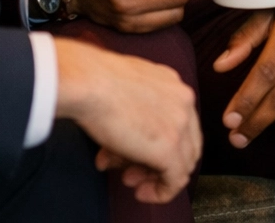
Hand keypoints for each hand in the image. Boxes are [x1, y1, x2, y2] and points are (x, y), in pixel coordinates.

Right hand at [53, 36, 201, 203]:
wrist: (89, 82)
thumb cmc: (94, 81)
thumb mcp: (121, 92)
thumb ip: (130, 114)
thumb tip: (119, 145)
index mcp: (172, 84)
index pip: (178, 121)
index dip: (158, 142)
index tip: (137, 154)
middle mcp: (183, 101)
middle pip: (184, 142)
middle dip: (158, 161)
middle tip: (133, 171)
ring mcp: (180, 124)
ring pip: (183, 162)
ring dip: (156, 177)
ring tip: (130, 181)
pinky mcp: (170, 147)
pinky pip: (176, 179)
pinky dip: (161, 192)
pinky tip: (142, 193)